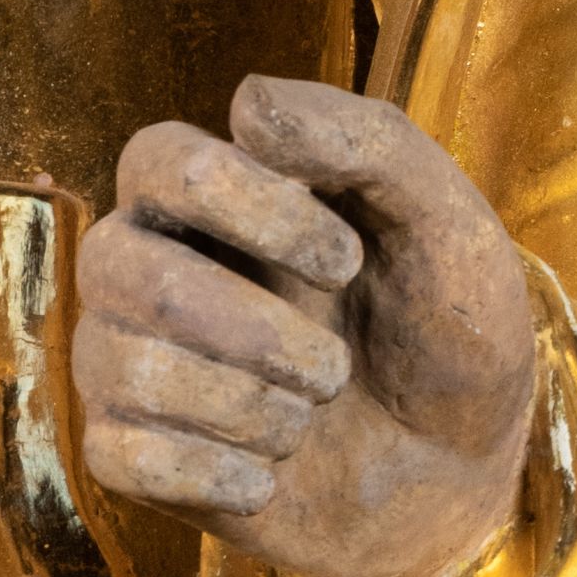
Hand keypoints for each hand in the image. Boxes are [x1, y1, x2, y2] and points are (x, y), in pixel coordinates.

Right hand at [72, 77, 536, 576]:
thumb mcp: (446, 225)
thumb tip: (245, 101)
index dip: (247, 205)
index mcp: (221, 195)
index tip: (345, 260)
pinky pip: (118, 457)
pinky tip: (268, 476)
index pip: (161, 158)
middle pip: (118, 263)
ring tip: (309, 417)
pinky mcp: (130, 453)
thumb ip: (368, 143)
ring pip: (120, 366)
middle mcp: (156, 265)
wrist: (458, 473)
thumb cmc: (447, 330)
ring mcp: (131, 359)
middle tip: (334, 367)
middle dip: (247, 325)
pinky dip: (214, 474)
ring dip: (244, 405)